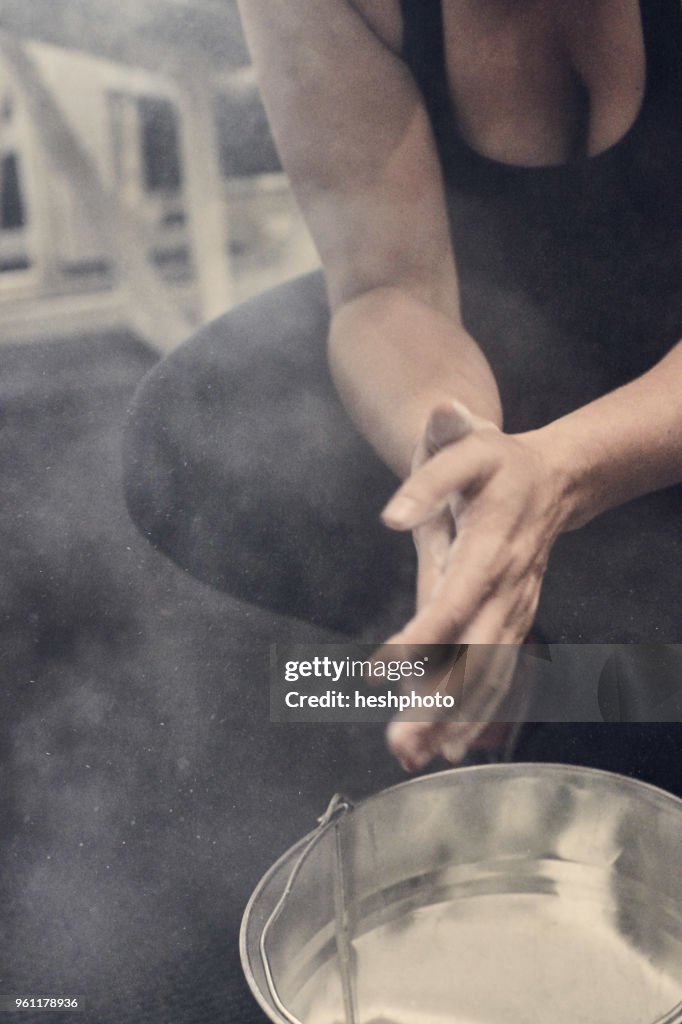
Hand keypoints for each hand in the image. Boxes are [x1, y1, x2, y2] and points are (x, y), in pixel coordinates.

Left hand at [377, 400, 571, 768]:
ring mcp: (515, 608)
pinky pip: (499, 672)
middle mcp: (508, 587)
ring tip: (417, 755)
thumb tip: (393, 517)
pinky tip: (452, 743)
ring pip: (490, 672)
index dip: (421, 638)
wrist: (552, 477)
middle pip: (476, 653)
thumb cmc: (497, 461)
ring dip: (457, 718)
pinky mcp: (514, 620)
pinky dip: (478, 710)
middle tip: (402, 743)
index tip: (383, 669)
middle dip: (441, 702)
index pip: (456, 599)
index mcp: (491, 545)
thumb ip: (429, 480)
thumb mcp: (464, 446)